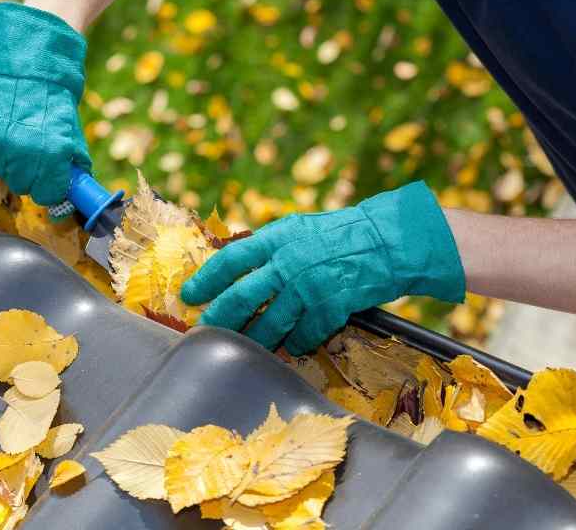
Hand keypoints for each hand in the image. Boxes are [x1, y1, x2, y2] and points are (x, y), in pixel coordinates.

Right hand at [0, 2, 91, 205]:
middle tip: (33, 155)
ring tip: (16, 134)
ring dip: (9, 160)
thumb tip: (78, 189)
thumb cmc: (53, 101)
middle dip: (30, 176)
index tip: (51, 182)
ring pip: (0, 171)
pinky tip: (1, 125)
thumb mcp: (71, 132)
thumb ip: (72, 164)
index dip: (50, 189)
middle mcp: (21, 153)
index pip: (47, 195)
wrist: (25, 65)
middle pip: (22, 186)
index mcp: (51, 155)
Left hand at [181, 182, 465, 354]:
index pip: (231, 260)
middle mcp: (288, 262)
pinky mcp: (331, 307)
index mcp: (277, 238)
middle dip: (220, 318)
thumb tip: (236, 268)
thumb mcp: (298, 229)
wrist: (386, 241)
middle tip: (206, 331)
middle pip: (243, 298)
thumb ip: (269, 247)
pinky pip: (304, 336)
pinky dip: (296, 344)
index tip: (190, 295)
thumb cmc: (339, 234)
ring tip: (244, 347)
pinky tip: (292, 346)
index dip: (207, 279)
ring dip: (255, 340)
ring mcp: (309, 287)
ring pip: (270, 324)